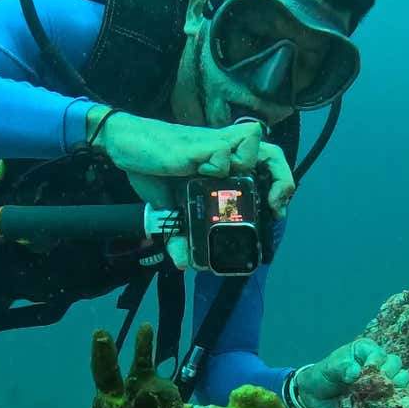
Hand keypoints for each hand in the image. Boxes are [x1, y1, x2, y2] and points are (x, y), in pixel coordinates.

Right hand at [86, 105, 293, 215]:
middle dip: (283, 181)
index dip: (279, 184)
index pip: (266, 166)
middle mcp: (225, 155)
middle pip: (272, 154)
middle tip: (275, 205)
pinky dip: (219, 165)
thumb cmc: (152, 170)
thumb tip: (185, 263)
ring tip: (239, 188)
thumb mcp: (168, 209)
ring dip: (251, 166)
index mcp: (224, 166)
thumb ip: (180, 234)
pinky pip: (223, 153)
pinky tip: (204, 173)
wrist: (125, 144)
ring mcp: (214, 148)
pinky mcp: (200, 145)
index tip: (276, 211)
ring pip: (255, 145)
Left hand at [295, 338, 408, 407]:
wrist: (316, 398)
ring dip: (393, 388)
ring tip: (379, 396)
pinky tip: (383, 405)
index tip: (362, 375)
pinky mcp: (383, 396)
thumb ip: (341, 367)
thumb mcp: (328, 368)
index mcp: (364, 349)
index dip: (375, 364)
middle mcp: (377, 362)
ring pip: (402, 378)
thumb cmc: (322, 377)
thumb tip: (356, 372)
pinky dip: (394, 400)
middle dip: (386, 376)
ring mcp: (382, 379)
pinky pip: (398, 395)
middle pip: (395, 364)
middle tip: (373, 387)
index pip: (379, 353)